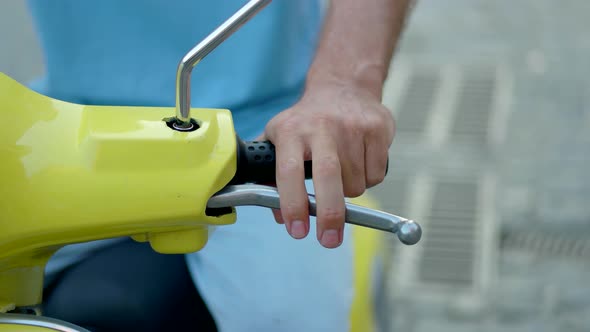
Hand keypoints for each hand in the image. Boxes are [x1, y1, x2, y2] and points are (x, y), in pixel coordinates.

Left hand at [263, 79, 394, 247]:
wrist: (343, 87)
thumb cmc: (306, 121)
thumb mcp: (279, 138)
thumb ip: (271, 176)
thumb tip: (279, 217)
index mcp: (291, 130)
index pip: (288, 171)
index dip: (292, 204)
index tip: (297, 230)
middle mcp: (321, 126)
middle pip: (328, 176)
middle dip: (330, 215)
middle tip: (329, 240)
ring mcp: (352, 126)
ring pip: (355, 183)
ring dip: (348, 192)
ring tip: (341, 172)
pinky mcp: (378, 128)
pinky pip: (375, 176)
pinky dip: (367, 179)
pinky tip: (358, 161)